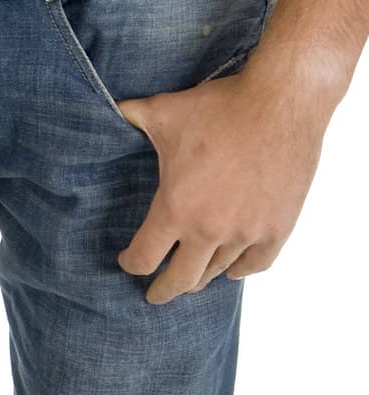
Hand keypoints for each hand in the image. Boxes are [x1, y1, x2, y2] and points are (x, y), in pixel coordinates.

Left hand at [114, 68, 328, 302]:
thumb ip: (134, 117)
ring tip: (192, 280)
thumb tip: (111, 107)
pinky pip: (256, 263)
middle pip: (179, 281)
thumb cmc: (222, 107)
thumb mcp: (166, 111)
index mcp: (176, 209)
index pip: (144, 259)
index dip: (131, 264)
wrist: (283, 99)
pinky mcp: (278, 227)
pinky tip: (233, 268)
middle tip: (155, 295)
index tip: (128, 262)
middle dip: (162, 291)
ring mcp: (247, 232)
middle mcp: (210, 229)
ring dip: (200, 278)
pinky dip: (241, 268)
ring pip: (217, 272)